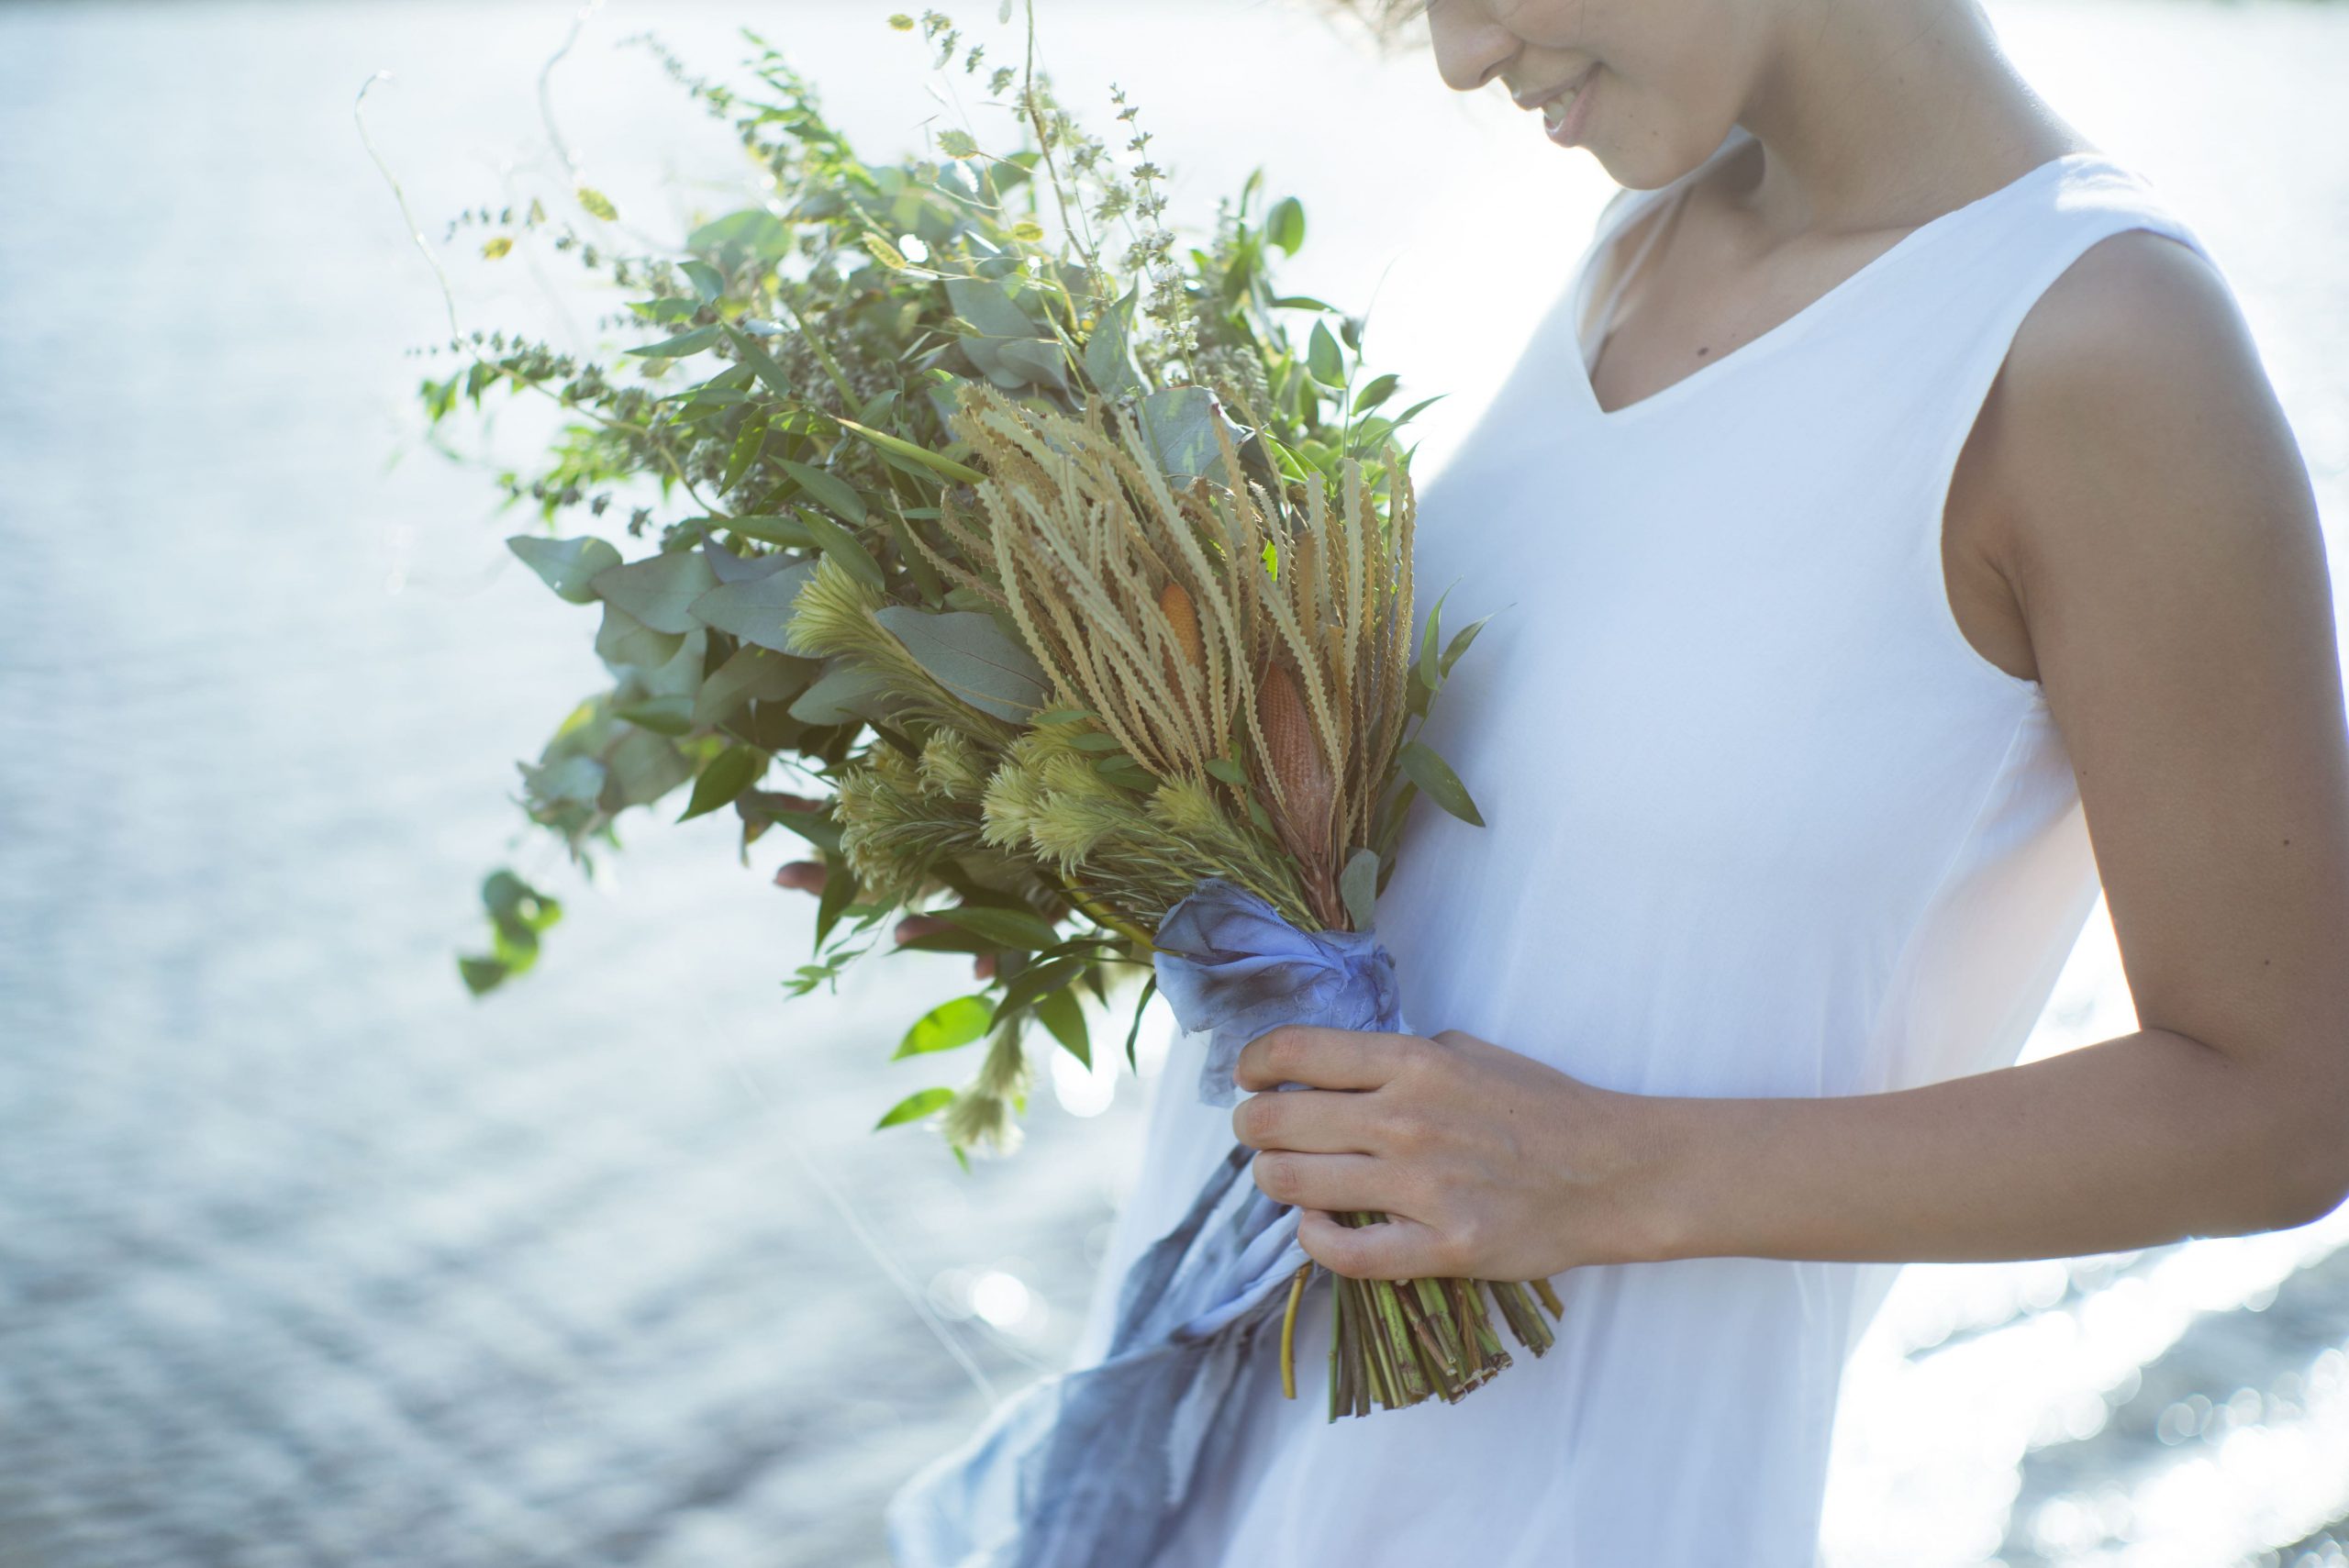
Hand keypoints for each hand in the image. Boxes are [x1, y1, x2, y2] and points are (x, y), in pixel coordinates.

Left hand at [1230, 1024, 1661, 1281]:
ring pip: (1294, 1185)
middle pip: (1276, 1123)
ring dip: (1274, 1181)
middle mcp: (1407, 1120)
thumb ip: (1399, 1057)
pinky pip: (1344, 1253)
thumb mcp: (1469, 1052)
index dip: (1252, 1064)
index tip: (1247, 1078)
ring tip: (1285, 1178)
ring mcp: (1423, 1188)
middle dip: (1251, 1129)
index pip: (1294, 1052)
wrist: (1613, 1173)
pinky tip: (1316, 1225)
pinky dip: (1314, 1238)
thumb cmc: (1542, 1106)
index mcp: (1413, 1063)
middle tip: (1258, 1135)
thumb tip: (1330, 1066)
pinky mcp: (1442, 1248)